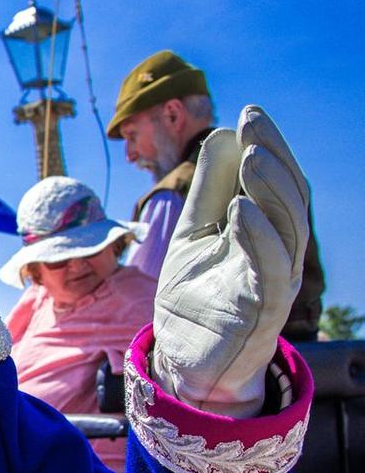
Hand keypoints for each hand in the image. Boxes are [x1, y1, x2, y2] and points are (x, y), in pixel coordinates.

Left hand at [151, 106, 309, 415]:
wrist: (184, 360)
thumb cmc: (194, 295)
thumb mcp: (193, 233)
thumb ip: (209, 191)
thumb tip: (224, 136)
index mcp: (266, 233)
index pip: (275, 184)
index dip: (268, 148)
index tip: (250, 112)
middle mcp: (278, 254)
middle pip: (288, 201)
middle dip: (274, 159)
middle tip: (255, 125)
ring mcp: (274, 282)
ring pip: (287, 230)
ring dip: (271, 190)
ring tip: (253, 157)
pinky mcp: (261, 309)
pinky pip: (268, 269)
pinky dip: (258, 236)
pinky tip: (242, 209)